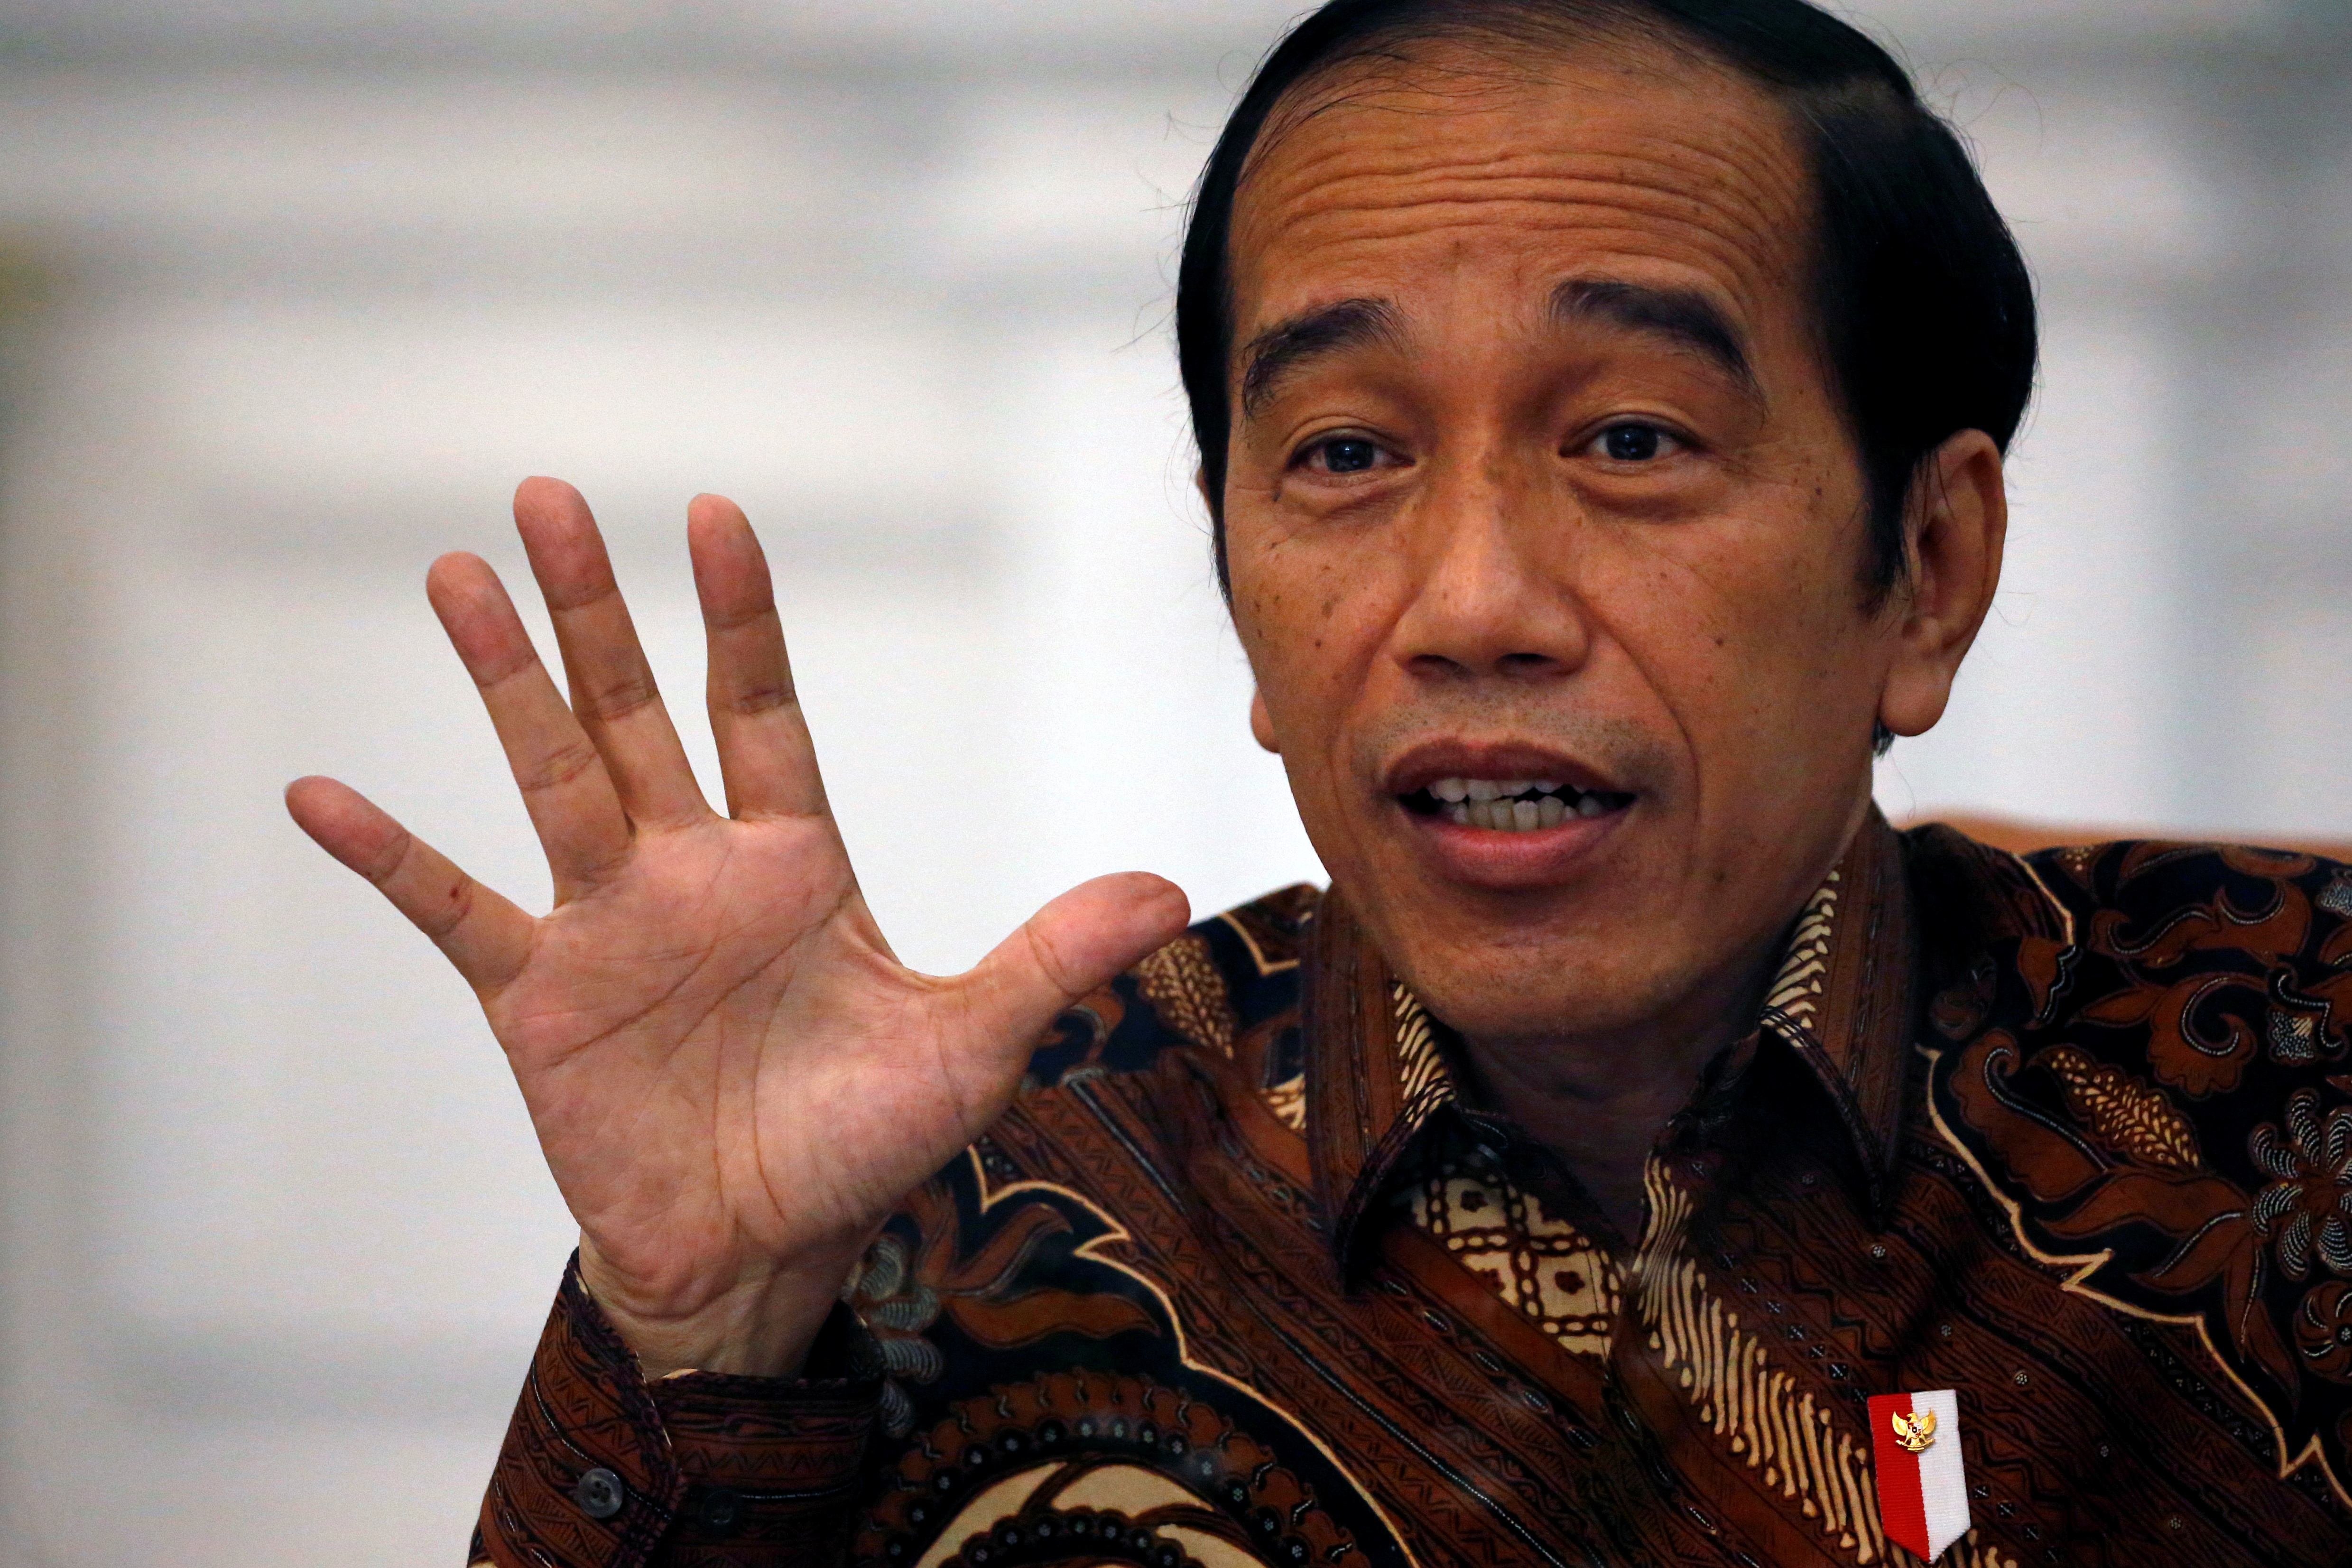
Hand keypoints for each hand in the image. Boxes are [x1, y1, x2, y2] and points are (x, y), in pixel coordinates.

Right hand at [286, 479, 1187, 1377]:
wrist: (766, 1252)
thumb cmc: (864, 1143)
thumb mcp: (975, 1043)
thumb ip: (1053, 956)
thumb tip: (1173, 886)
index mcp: (794, 861)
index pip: (763, 709)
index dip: (740, 616)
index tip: (715, 516)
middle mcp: (693, 870)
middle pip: (637, 710)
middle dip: (596, 608)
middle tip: (548, 495)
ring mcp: (609, 924)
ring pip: (550, 774)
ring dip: (504, 681)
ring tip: (455, 576)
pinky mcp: (539, 996)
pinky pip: (456, 910)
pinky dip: (391, 857)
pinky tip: (324, 794)